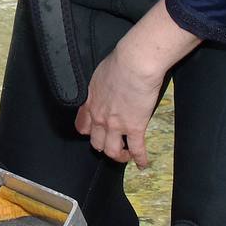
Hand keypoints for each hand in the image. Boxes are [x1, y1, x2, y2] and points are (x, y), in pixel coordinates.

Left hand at [75, 45, 163, 168]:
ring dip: (119, 156)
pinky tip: (142, 164)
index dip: (89, 133)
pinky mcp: (135, 127)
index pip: (83, 127)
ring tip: (126, 155)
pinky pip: (137, 149)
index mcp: (91, 103)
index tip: (95, 133)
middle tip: (112, 145)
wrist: (134, 64)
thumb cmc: (119, 62)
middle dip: (103, 147)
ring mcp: (116, 125)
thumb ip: (99, 87)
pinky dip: (140, 159)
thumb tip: (105, 88)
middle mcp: (100, 118)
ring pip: (112, 151)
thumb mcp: (100, 74)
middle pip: (96, 143)